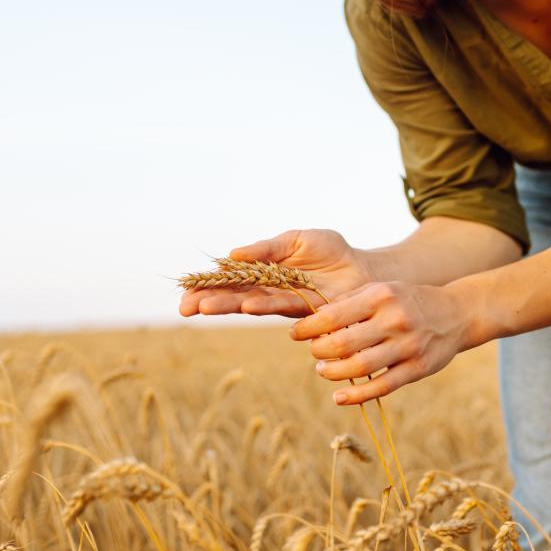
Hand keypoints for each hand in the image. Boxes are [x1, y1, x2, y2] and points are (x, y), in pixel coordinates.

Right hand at [179, 229, 372, 317]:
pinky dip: (263, 304)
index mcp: (264, 273)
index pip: (230, 280)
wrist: (365, 269)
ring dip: (228, 306)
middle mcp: (271, 291)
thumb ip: (267, 248)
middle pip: (234, 295)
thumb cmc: (332, 253)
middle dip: (209, 301)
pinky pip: (282, 306)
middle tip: (186, 308)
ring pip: (252, 303)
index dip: (208, 287)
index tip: (186, 294)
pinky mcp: (307, 310)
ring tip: (206, 307)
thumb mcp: (297, 240)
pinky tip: (247, 304)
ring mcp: (288, 302)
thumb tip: (233, 254)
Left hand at [289, 281, 470, 405]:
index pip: (334, 315)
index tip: (296, 333)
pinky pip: (383, 386)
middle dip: (319, 351)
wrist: (457, 313)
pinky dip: (357, 396)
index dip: (308, 328)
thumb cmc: (409, 300)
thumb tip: (314, 317)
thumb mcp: (382, 288)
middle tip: (314, 352)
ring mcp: (407, 346)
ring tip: (323, 370)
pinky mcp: (418, 368)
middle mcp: (394, 320)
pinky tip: (338, 398)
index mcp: (381, 296)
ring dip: (334, 373)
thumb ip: (350, 300)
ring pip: (360, 367)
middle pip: (343, 343)